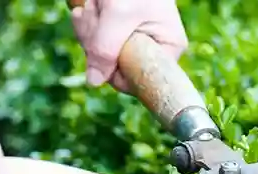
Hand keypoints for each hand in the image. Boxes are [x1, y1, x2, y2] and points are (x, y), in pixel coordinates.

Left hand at [71, 0, 187, 92]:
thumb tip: (94, 81)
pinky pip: (97, 43)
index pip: (141, 79)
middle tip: (94, 15)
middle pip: (118, 68)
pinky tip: (90, 8)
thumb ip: (105, 48)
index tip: (102, 49)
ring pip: (103, 56)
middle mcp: (155, 49)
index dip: (116, 71)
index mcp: (169, 49)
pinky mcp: (119, 34)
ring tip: (94, 6)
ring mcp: (136, 42)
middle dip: (98, 43)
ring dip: (90, 30)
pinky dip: (88, 24)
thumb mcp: (118, 14)